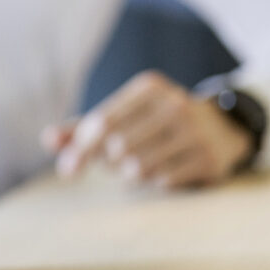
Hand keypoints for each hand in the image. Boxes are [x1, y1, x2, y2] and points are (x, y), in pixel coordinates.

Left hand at [43, 71, 252, 189]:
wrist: (222, 127)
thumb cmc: (156, 122)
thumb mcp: (124, 115)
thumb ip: (82, 127)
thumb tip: (47, 140)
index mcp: (149, 88)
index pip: (102, 122)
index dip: (80, 149)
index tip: (67, 169)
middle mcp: (175, 105)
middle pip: (117, 148)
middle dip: (107, 162)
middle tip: (114, 161)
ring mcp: (195, 132)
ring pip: (137, 168)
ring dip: (128, 174)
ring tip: (137, 165)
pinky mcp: (208, 159)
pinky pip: (162, 181)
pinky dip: (154, 181)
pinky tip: (164, 168)